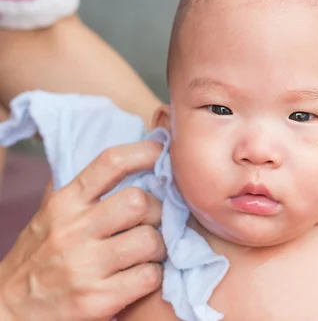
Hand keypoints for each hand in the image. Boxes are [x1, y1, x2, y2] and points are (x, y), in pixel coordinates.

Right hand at [0, 142, 166, 320]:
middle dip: (158, 211)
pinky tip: (140, 276)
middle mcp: (72, 230)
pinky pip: (149, 277)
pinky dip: (153, 276)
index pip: (110, 163)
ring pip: (150, 239)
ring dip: (159, 247)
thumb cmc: (40, 258)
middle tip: (155, 224)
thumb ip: (84, 191)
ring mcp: (83, 266)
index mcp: (64, 203)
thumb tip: (127, 160)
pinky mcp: (96, 299)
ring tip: (148, 253)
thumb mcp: (51, 216)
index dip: (144, 153)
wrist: (8, 311)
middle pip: (138, 201)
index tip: (162, 153)